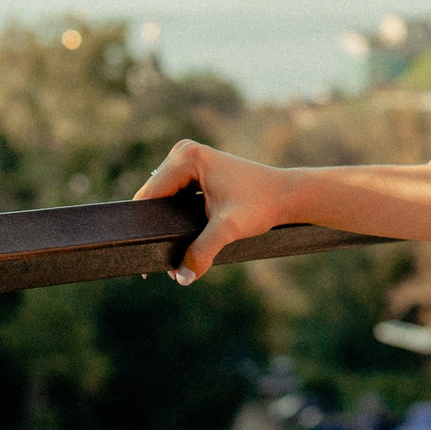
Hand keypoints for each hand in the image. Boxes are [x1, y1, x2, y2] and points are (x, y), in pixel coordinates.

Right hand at [134, 138, 292, 283]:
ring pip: (162, 199)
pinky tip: (177, 240)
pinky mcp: (195, 170)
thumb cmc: (261, 205)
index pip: (150, 195)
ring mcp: (189, 159)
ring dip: (163, 225)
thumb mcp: (229, 229)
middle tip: (162, 265)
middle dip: (154, 229)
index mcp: (187, 157)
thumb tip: (181, 277)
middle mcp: (184, 152)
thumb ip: (203, 251)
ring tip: (169, 255)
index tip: (145, 257)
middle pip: (153, 197)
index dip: (144, 227)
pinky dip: (173, 217)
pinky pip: (173, 196)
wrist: (286, 195)